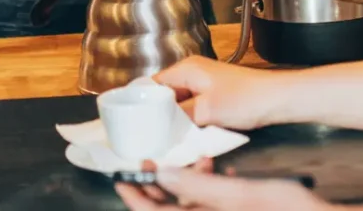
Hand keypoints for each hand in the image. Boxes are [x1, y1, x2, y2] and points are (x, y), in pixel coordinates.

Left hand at [117, 167, 325, 209]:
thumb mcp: (242, 196)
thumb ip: (199, 187)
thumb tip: (161, 175)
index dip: (136, 200)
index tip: (121, 180)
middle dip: (162, 185)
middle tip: (152, 158)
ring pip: (192, 206)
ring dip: (190, 183)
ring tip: (199, 156)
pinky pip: (214, 206)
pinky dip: (212, 189)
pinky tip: (223, 169)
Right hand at [155, 58, 274, 130]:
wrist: (276, 99)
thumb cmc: (245, 99)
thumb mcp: (206, 111)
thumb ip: (179, 117)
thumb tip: (160, 126)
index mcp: (186, 69)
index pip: (153, 82)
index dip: (143, 101)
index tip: (135, 120)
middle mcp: (192, 71)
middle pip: (165, 92)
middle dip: (158, 112)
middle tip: (151, 133)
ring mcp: (204, 82)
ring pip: (179, 101)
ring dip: (175, 117)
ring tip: (168, 136)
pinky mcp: (214, 94)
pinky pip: (192, 106)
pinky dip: (188, 118)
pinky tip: (188, 133)